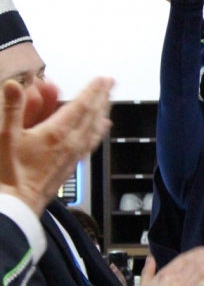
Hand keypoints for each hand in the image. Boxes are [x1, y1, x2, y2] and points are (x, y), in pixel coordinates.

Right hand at [0, 78, 112, 216]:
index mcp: (57, 133)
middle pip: (93, 115)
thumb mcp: (4, 137)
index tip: (102, 79)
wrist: (15, 206)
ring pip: (95, 129)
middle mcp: (71, 143)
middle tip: (111, 83)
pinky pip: (91, 143)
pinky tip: (100, 130)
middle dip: (103, 96)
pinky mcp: (71, 166)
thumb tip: (14, 85)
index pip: (82, 105)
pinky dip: (98, 132)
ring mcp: (73, 156)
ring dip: (103, 112)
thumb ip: (11, 109)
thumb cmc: (8, 175)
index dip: (93, 90)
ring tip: (109, 102)